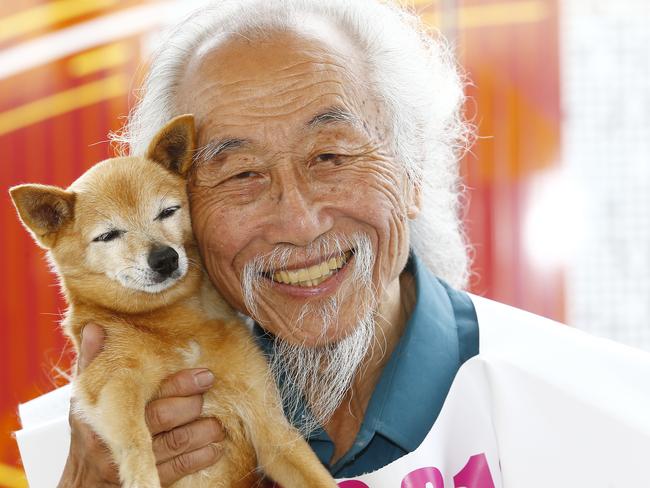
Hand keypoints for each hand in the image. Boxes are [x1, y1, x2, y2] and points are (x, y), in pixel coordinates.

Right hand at [57, 323, 224, 486]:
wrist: (82, 485)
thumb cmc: (88, 434)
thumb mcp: (82, 399)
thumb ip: (91, 362)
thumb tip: (94, 326)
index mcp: (104, 412)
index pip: (148, 394)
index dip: (181, 383)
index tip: (205, 374)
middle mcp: (116, 438)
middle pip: (165, 417)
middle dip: (194, 404)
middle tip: (210, 391)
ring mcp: (131, 463)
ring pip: (177, 443)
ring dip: (204, 431)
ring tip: (218, 421)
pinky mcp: (146, 481)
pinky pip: (179, 469)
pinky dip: (201, 457)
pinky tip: (215, 447)